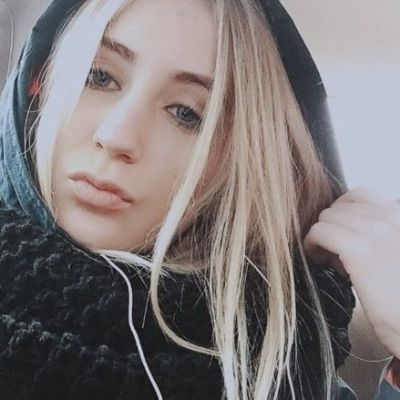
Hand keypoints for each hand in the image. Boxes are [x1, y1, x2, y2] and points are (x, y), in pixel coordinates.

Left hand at [304, 186, 399, 358]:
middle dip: (331, 226)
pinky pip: (320, 232)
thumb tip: (343, 225)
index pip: (358, 195)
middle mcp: (392, 217)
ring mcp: (377, 231)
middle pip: (338, 206)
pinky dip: (312, 243)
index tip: (340, 234)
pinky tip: (318, 259)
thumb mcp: (394, 250)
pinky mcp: (360, 250)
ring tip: (328, 257)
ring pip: (326, 217)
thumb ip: (377, 232)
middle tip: (332, 250)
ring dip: (321, 235)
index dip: (341, 213)